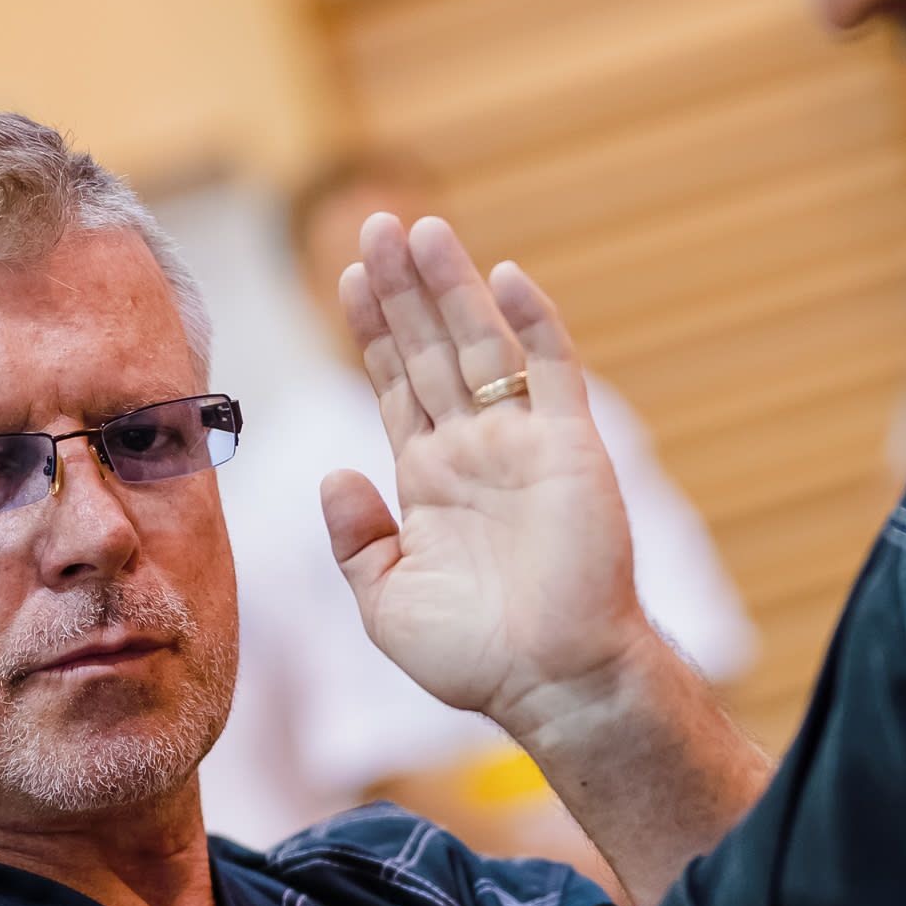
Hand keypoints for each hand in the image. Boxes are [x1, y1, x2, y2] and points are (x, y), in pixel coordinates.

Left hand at [321, 215, 654, 741]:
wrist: (554, 682)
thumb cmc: (474, 659)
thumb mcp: (387, 603)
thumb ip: (356, 540)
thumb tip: (333, 473)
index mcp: (428, 481)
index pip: (395, 385)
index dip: (373, 330)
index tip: (347, 275)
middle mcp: (474, 451)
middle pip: (431, 349)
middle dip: (403, 289)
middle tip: (374, 223)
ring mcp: (524, 444)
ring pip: (483, 345)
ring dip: (453, 286)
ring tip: (420, 228)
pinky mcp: (572, 449)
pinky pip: (554, 371)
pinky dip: (534, 322)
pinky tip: (505, 276)